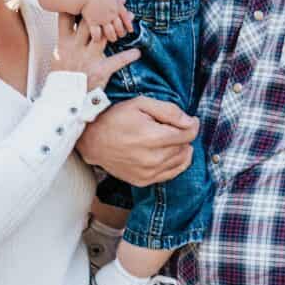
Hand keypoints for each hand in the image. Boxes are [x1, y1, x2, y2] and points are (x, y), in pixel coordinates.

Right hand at [50, 13, 139, 91]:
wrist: (62, 100)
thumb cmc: (61, 80)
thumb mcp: (56, 59)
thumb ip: (64, 43)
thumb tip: (69, 28)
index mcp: (63, 44)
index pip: (66, 19)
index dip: (75, 5)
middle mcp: (76, 48)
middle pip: (89, 21)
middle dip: (101, 9)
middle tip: (113, 0)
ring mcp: (88, 58)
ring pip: (105, 35)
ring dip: (118, 26)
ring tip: (129, 16)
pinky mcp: (100, 70)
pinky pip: (117, 61)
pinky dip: (128, 56)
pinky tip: (138, 52)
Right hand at [77, 97, 198, 184]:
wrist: (92, 140)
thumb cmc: (116, 118)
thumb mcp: (141, 103)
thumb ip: (169, 111)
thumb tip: (191, 122)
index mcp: (153, 137)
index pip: (189, 134)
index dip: (192, 124)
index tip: (188, 119)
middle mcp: (153, 159)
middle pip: (185, 147)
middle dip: (184, 135)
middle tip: (172, 127)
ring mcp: (148, 173)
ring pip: (181, 161)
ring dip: (180, 149)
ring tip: (169, 139)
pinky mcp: (143, 181)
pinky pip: (171, 173)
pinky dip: (175, 162)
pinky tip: (167, 152)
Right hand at [80, 0, 133, 42]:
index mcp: (117, 6)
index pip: (126, 18)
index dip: (129, 25)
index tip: (130, 30)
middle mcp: (111, 14)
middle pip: (119, 27)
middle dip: (121, 33)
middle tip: (121, 35)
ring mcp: (102, 19)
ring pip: (110, 33)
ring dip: (112, 37)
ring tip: (112, 39)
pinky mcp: (92, 22)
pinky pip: (96, 34)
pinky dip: (97, 38)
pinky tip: (97, 39)